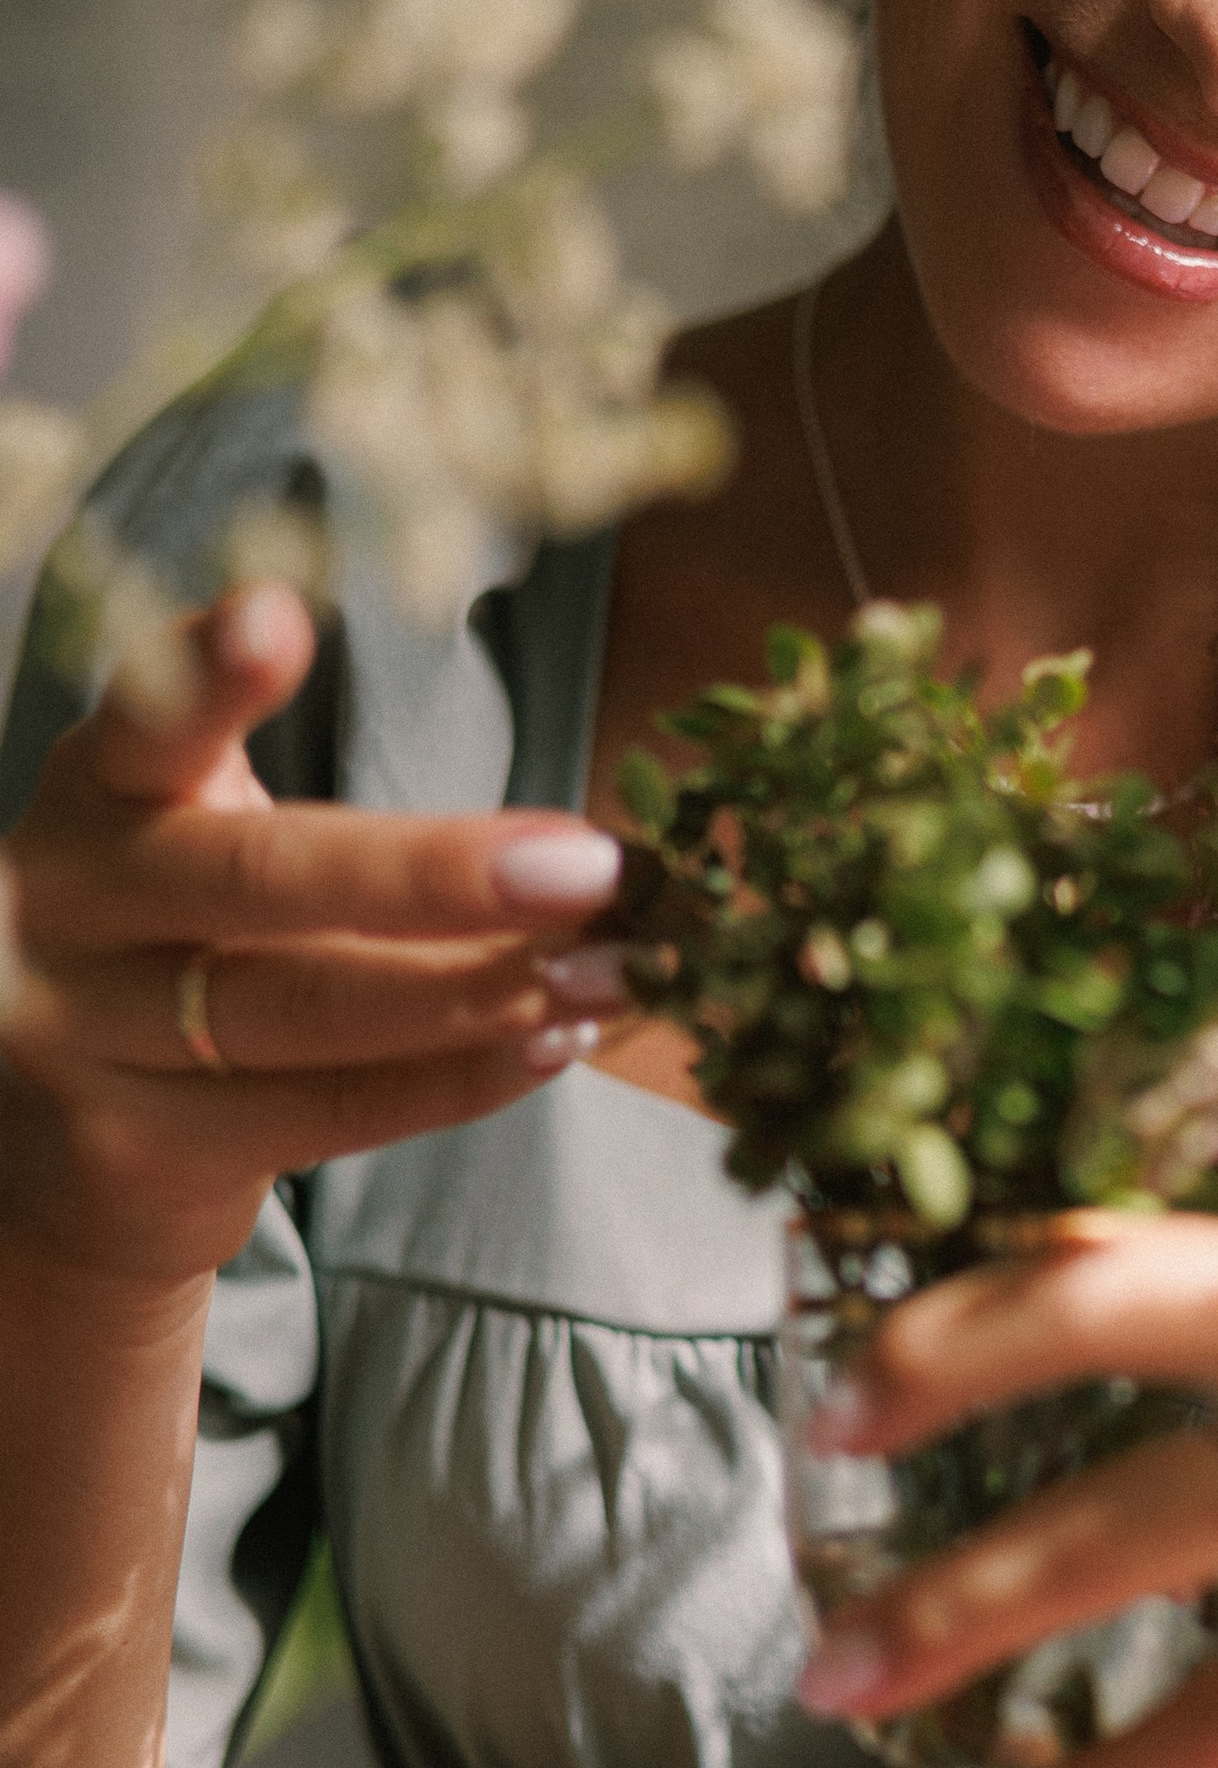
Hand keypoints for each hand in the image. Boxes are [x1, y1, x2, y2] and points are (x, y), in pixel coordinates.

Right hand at [0, 582, 633, 1286]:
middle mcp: (70, 903)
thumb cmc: (181, 949)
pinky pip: (327, 1111)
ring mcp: (84, 1033)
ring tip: (612, 973)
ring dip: (484, 994)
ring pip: (307, 1010)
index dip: (210, 675)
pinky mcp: (132, 1146)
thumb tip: (564, 851)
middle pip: (262, 879)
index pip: (148, 721)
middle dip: (439, 874)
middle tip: (588, 866)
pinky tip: (552, 1044)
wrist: (48, 1148)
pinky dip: (458, 1080)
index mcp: (99, 792)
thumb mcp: (200, 847)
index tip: (277, 619)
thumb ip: (324, 825)